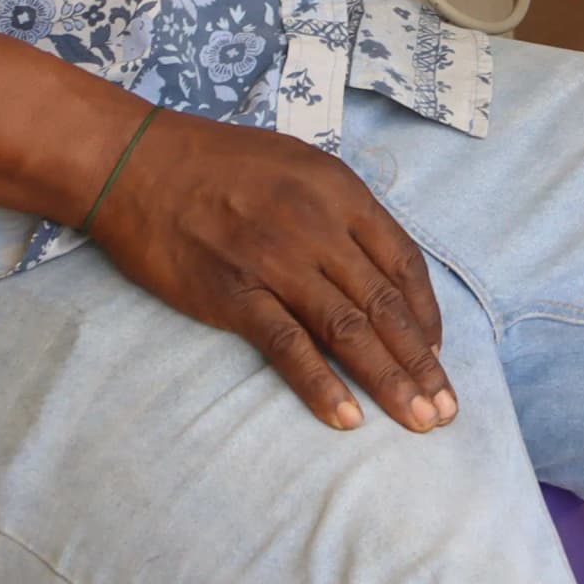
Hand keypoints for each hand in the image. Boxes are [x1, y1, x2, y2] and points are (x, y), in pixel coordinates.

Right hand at [81, 107, 457, 434]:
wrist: (137, 164)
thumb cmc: (219, 162)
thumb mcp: (299, 165)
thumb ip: (340, 210)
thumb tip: (375, 265)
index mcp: (341, 192)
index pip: (403, 262)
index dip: (427, 313)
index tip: (438, 352)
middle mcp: (319, 226)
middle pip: (385, 305)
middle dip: (422, 361)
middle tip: (447, 411)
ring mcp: (277, 262)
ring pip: (349, 331)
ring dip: (390, 381)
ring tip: (419, 421)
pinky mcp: (234, 294)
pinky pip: (289, 346)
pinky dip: (321, 385)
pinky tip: (347, 418)